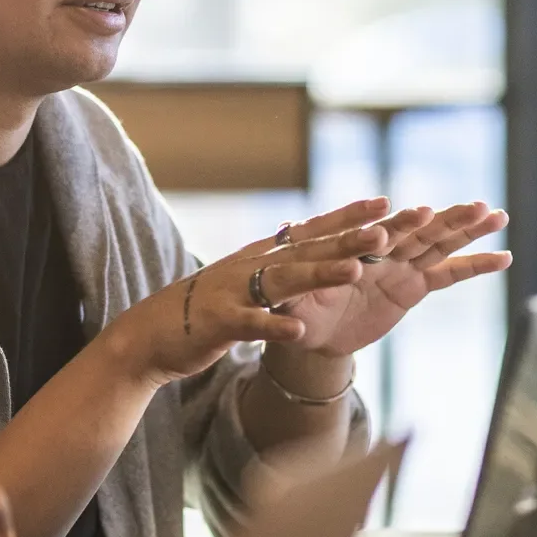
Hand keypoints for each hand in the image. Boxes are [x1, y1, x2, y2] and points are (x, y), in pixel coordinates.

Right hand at [102, 202, 392, 388]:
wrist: (151, 332)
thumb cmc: (206, 307)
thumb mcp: (247, 279)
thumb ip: (278, 263)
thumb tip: (309, 240)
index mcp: (262, 256)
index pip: (311, 230)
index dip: (347, 217)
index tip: (384, 204)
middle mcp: (251, 266)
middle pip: (306, 250)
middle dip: (346, 240)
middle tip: (385, 232)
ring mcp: (234, 292)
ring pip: (283, 280)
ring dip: (319, 275)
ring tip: (354, 271)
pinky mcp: (219, 322)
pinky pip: (251, 323)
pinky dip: (274, 325)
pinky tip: (299, 328)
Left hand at [274, 200, 510, 359]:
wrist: (311, 327)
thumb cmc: (294, 308)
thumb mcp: (290, 304)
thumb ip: (296, 296)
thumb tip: (291, 303)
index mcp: (352, 246)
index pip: (377, 233)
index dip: (400, 224)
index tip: (422, 213)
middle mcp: (381, 249)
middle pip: (417, 231)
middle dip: (447, 219)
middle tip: (477, 206)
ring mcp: (401, 265)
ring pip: (438, 243)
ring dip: (467, 229)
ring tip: (497, 215)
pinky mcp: (414, 286)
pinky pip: (448, 274)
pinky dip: (475, 265)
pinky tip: (504, 257)